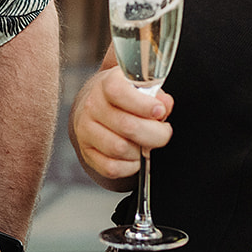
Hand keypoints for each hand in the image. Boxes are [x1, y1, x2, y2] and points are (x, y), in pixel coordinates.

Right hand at [69, 66, 174, 188]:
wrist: (97, 109)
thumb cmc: (125, 98)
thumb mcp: (141, 88)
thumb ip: (156, 95)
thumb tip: (165, 104)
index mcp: (105, 84)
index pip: (118, 92)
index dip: (143, 104)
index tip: (160, 111)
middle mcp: (92, 106)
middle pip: (126, 126)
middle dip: (155, 134)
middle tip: (164, 132)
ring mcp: (86, 131)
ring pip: (120, 148)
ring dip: (141, 151)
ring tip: (148, 144)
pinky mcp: (87, 153)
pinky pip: (112, 168)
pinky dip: (130, 166)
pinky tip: (135, 156)